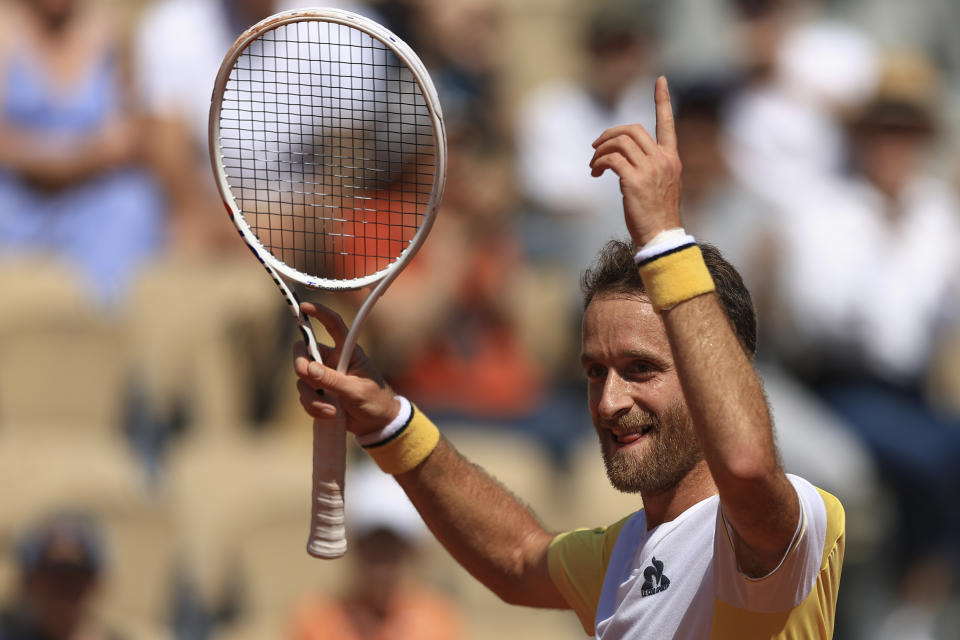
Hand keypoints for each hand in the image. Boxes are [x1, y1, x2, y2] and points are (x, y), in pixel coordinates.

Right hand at [293, 302, 399, 436]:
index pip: (334, 325)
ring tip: (332, 410)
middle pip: (304, 352)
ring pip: (302, 379)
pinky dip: (313, 408)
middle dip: (302, 367)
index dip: (320, 313)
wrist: (376, 425)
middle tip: (308, 378)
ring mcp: (323, 377)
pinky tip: (330, 415)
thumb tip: (309, 369)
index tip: (304, 306)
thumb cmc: (374, 401)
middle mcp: (333, 360)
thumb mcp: (356, 391)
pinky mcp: (318, 393)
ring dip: (312, 397)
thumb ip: (332, 380)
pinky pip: (304, 396)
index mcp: (348, 351)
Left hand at [589, 76, 681, 246]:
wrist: (660, 238)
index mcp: (671, 159)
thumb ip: (648, 167)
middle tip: (596, 147)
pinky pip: (611, 160)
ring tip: (594, 165)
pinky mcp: (634, 182)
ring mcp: (650, 170)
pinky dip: (599, 162)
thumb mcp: (660, 185)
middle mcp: (663, 160)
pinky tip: (596, 173)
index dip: (663, 100)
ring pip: (619, 143)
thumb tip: (620, 159)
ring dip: (600, 150)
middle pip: (633, 130)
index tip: (660, 79)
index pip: (668, 124)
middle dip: (610, 134)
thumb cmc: (657, 215)